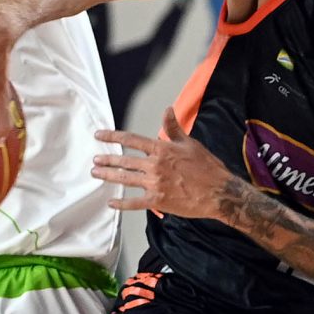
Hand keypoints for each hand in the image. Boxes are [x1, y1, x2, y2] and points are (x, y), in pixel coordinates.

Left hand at [92, 108, 232, 216]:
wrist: (219, 192)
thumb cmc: (207, 167)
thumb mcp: (190, 143)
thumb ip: (174, 128)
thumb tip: (168, 110)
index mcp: (161, 149)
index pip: (131, 140)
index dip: (112, 137)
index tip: (99, 135)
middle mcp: (155, 165)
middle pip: (124, 161)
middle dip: (107, 160)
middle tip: (94, 160)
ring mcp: (155, 184)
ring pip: (125, 179)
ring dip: (109, 176)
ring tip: (96, 174)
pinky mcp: (158, 201)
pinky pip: (135, 203)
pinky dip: (122, 204)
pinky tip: (111, 202)